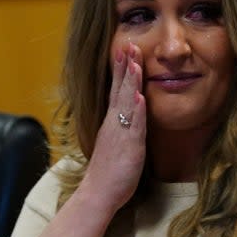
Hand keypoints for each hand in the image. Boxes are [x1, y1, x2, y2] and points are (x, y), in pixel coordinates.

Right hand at [80, 42, 146, 214]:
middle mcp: (114, 124)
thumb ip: (122, 127)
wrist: (97, 193)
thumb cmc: (108, 172)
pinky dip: (135, 110)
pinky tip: (139, 96)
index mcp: (112, 122)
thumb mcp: (116, 144)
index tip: (125, 50)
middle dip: (125, 66)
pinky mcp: (128, 147)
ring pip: (125, 103)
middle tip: (129, 44)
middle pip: (120, 89)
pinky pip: (132, 125)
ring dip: (130, 82)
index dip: (121, 70)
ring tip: (134, 62)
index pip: (117, 90)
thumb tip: (130, 113)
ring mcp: (120, 133)